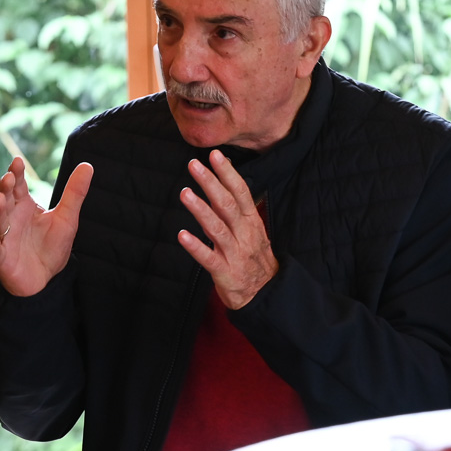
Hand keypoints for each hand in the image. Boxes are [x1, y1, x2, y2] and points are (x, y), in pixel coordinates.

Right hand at [0, 156, 92, 296]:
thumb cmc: (51, 246)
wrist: (45, 278)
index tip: (17, 162)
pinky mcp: (3, 259)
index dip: (16, 174)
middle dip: (3, 188)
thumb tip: (87, 165)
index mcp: (24, 206)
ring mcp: (4, 238)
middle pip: (3, 199)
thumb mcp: (67, 218)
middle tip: (9, 178)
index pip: (17, 186)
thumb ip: (74, 193)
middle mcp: (11, 219)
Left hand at [177, 150, 278, 308]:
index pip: (241, 193)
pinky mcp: (225, 273)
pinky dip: (196, 247)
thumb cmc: (255, 260)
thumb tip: (222, 186)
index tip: (215, 155)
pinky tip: (182, 236)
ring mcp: (235, 254)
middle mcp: (245, 235)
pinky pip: (209, 259)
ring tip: (185, 193)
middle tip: (194, 165)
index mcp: (251, 223)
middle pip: (228, 205)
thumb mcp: (253, 232)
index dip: (228, 174)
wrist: (268, 295)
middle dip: (211, 184)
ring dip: (201, 210)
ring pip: (217, 228)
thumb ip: (237, 211)